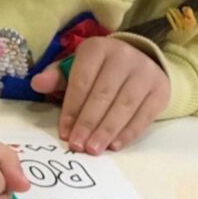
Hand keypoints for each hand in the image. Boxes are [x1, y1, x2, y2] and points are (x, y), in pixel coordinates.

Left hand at [30, 37, 169, 154]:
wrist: (140, 62)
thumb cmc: (101, 69)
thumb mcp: (77, 67)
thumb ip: (57, 76)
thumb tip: (37, 83)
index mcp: (98, 49)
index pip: (82, 81)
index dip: (72, 109)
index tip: (64, 133)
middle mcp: (124, 56)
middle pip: (103, 95)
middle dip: (88, 123)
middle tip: (77, 146)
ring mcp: (145, 72)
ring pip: (124, 106)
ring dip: (107, 131)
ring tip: (94, 149)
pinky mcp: (160, 89)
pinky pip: (144, 115)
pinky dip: (129, 132)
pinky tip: (115, 145)